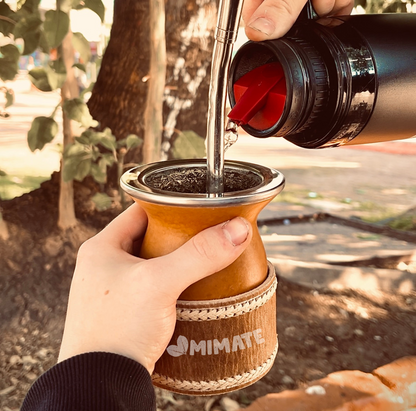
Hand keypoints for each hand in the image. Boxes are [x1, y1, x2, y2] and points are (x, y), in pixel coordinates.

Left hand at [58, 203, 251, 373]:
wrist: (100, 386)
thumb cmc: (115, 331)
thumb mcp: (159, 283)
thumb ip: (200, 254)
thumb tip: (236, 229)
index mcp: (101, 247)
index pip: (141, 211)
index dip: (170, 207)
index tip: (198, 207)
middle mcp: (103, 267)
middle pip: (150, 238)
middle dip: (179, 238)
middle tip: (207, 235)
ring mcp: (113, 292)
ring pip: (154, 266)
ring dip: (178, 265)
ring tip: (205, 262)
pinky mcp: (124, 315)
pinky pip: (154, 291)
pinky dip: (174, 288)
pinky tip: (192, 292)